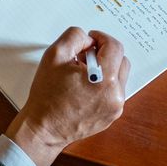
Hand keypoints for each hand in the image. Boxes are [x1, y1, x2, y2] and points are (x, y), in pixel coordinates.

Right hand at [4, 27, 129, 165]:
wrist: (44, 128)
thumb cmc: (47, 96)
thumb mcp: (54, 55)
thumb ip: (74, 37)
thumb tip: (88, 39)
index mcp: (105, 79)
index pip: (115, 47)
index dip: (101, 37)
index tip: (90, 39)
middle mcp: (115, 94)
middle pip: (122, 61)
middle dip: (104, 53)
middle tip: (84, 56)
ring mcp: (115, 107)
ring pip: (119, 76)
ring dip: (105, 69)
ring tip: (82, 74)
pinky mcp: (112, 115)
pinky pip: (114, 91)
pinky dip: (104, 84)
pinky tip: (84, 87)